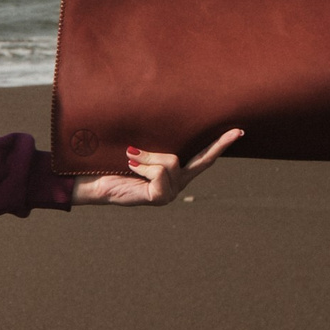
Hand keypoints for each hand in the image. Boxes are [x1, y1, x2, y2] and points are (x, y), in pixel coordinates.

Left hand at [71, 127, 241, 206]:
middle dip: (218, 146)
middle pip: (198, 160)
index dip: (220, 145)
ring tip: (129, 158)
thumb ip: (152, 144)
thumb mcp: (137, 150)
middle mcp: (177, 184)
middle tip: (237, 131)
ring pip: (171, 161)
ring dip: (147, 157)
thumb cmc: (111, 164)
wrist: (91, 181)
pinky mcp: (159, 198)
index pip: (203, 157)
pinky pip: (159, 173)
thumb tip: (160, 131)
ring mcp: (170, 193)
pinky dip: (143, 166)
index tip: (239, 132)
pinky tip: (130, 167)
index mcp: (175, 172)